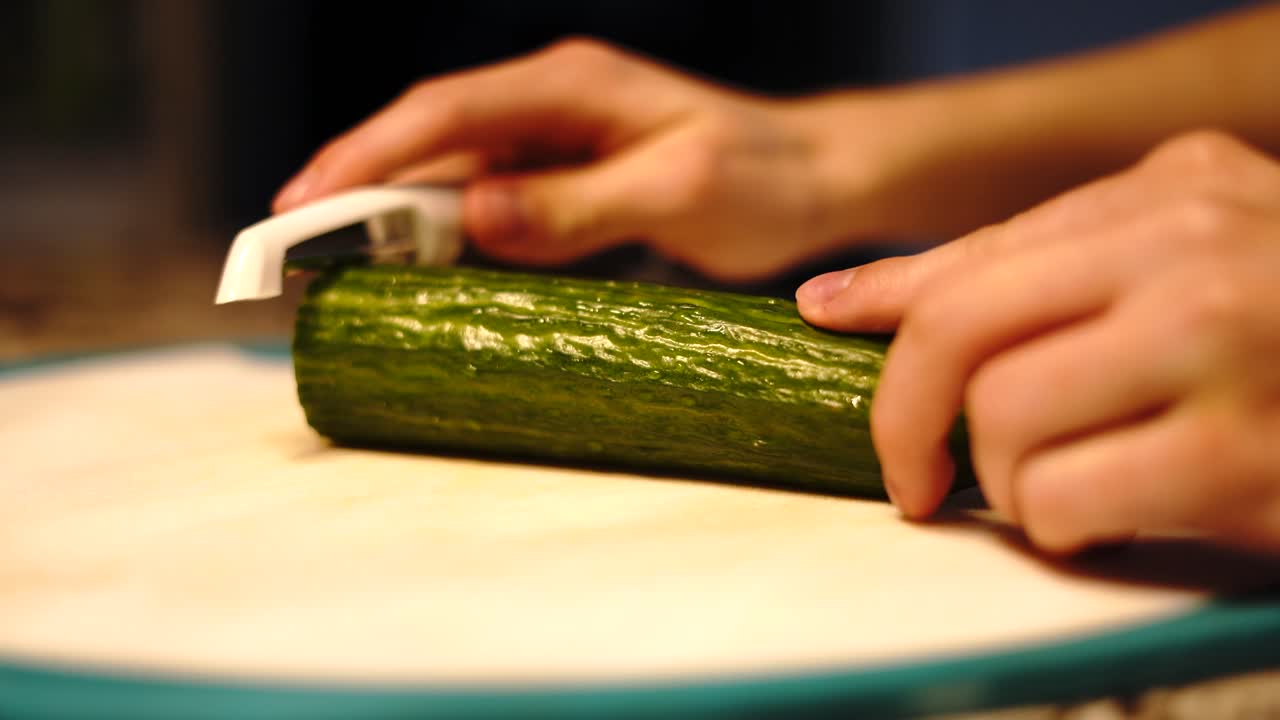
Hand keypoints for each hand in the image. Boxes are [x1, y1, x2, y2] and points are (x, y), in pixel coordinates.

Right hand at [274, 39, 850, 281]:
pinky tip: (418, 269)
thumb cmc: (764, 180)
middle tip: (289, 249)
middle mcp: (552, 101)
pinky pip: (489, 201)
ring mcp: (556, 137)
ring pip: (452, 171)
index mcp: (570, 86)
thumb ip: (577, 204)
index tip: (306, 206)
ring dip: (394, 214)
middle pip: (430, 138)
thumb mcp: (677, 193)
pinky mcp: (566, 174)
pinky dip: (447, 234)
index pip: (444, 112)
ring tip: (332, 267)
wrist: (818, 179)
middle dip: (357, 186)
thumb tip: (471, 216)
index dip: (368, 156)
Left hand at [797, 131, 1279, 552]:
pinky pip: (1060, 503)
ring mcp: (1222, 344)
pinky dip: (1064, 529)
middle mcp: (1194, 247)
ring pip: (1001, 426)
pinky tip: (1121, 518)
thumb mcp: (1178, 265)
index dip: (887, 327)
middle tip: (921, 480)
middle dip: (907, 423)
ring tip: (1070, 487)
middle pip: (957, 336)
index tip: (851, 365)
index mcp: (1172, 192)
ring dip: (1009, 485)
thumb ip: (1019, 274)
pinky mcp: (1241, 456)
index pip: (971, 264)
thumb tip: (836, 304)